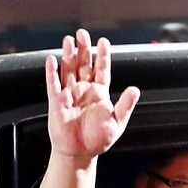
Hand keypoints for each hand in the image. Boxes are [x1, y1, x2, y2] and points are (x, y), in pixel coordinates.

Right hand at [45, 28, 139, 160]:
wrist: (80, 153)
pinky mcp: (56, 102)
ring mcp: (70, 95)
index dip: (103, 56)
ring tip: (69, 40)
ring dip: (69, 55)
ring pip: (69, 70)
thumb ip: (125, 105)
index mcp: (99, 93)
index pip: (101, 70)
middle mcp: (84, 91)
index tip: (104, 42)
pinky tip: (52, 60)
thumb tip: (135, 90)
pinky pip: (53, 84)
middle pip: (84, 64)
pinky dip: (52, 72)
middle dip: (83, 49)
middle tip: (83, 34)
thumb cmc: (98, 139)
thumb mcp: (117, 122)